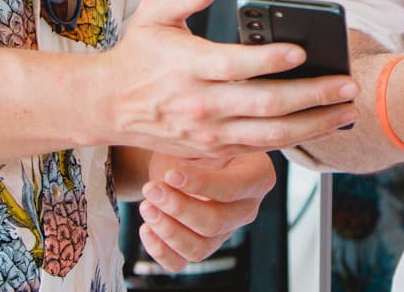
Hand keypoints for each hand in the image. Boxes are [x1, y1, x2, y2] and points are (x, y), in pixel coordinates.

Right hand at [93, 0, 358, 161]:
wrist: (109, 106)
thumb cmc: (138, 54)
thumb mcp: (151, 15)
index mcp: (189, 67)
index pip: (235, 65)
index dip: (269, 59)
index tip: (302, 50)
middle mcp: (202, 105)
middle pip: (265, 105)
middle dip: (312, 96)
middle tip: (347, 85)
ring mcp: (209, 133)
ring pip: (270, 135)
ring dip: (314, 125)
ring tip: (347, 112)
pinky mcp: (213, 150)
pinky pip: (260, 148)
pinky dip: (294, 140)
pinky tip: (320, 127)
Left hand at [137, 151, 275, 272]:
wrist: (184, 160)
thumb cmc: (197, 145)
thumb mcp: (200, 140)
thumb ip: (193, 153)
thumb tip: (172, 175)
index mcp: (257, 175)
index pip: (233, 187)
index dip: (201, 184)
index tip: (170, 175)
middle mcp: (247, 208)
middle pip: (216, 222)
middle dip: (179, 208)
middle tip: (151, 189)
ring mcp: (226, 232)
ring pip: (199, 247)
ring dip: (167, 230)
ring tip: (146, 206)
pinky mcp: (202, 246)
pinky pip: (181, 262)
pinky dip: (160, 250)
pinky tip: (146, 228)